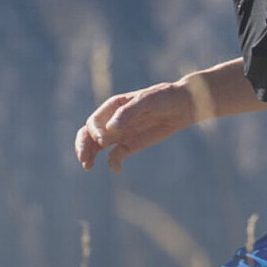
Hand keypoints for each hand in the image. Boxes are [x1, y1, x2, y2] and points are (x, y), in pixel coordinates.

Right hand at [75, 82, 192, 172]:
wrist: (183, 106)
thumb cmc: (164, 97)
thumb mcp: (147, 101)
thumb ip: (128, 112)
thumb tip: (110, 128)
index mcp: (114, 106)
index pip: (94, 121)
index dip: (94, 132)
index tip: (103, 141)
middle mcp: (113, 120)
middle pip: (89, 134)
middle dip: (83, 146)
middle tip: (84, 160)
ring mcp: (121, 133)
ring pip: (97, 146)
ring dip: (90, 155)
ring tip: (88, 166)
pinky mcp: (131, 144)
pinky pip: (115, 156)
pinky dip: (112, 162)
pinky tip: (116, 168)